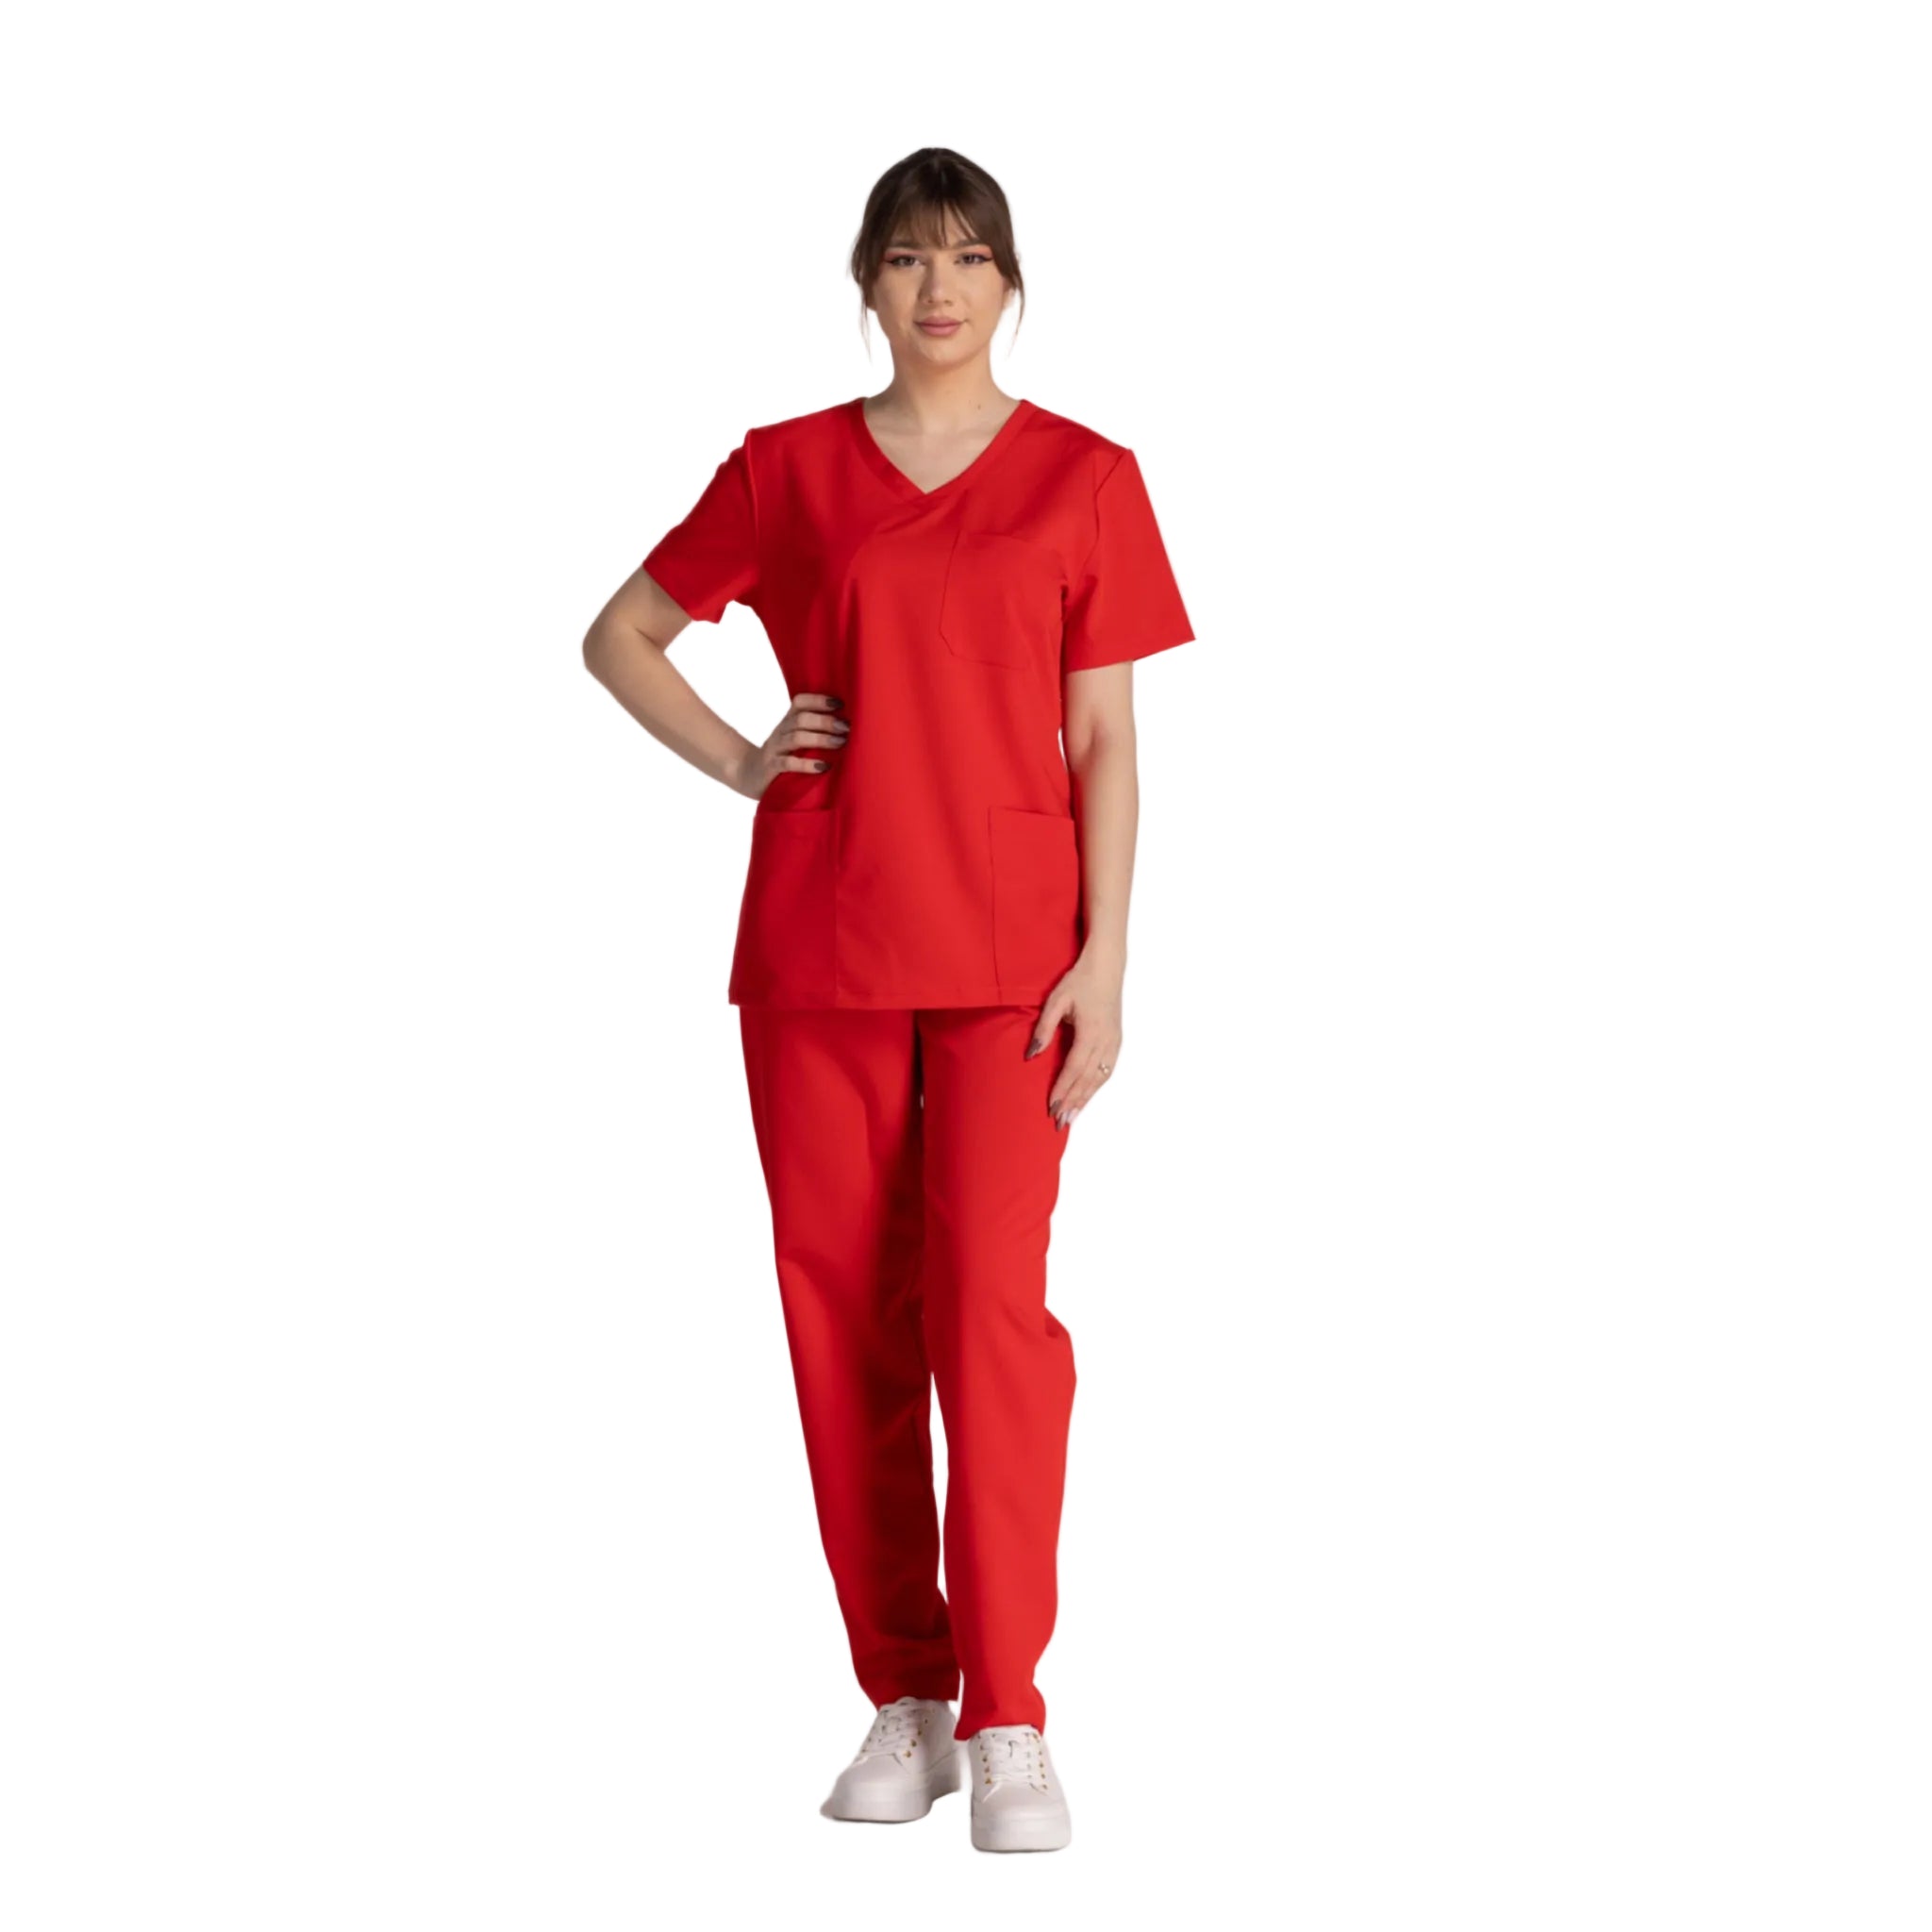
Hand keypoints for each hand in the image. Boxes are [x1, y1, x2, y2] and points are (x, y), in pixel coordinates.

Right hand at [727, 692, 847, 799]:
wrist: (748, 774)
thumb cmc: (781, 756)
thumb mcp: (794, 740)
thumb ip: (813, 731)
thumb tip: (848, 726)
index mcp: (787, 722)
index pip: (800, 702)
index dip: (819, 700)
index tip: (840, 704)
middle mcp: (780, 732)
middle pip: (801, 719)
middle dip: (825, 721)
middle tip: (846, 727)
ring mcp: (774, 750)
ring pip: (796, 739)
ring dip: (821, 739)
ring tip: (840, 743)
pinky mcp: (771, 768)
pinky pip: (788, 763)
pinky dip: (807, 764)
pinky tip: (823, 766)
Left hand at [1028, 944, 1123, 1129]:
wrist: (1106, 969)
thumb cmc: (1079, 981)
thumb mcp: (1056, 1000)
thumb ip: (1043, 1029)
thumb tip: (1031, 1055)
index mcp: (1090, 1032)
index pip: (1074, 1069)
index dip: (1062, 1089)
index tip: (1051, 1106)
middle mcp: (1105, 1042)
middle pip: (1087, 1079)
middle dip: (1073, 1102)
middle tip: (1059, 1121)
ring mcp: (1114, 1043)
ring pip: (1099, 1079)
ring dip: (1085, 1099)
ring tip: (1072, 1117)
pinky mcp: (1116, 1042)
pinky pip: (1107, 1071)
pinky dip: (1096, 1087)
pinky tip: (1086, 1097)